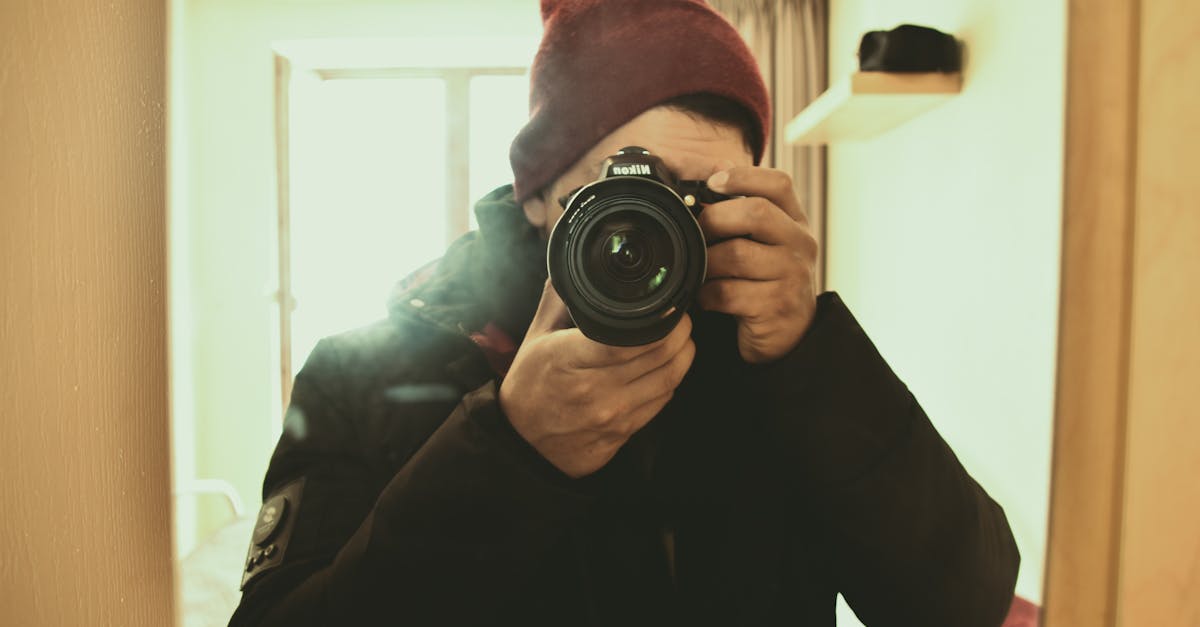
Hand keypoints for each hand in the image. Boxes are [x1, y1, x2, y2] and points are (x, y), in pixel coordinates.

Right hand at [498, 280, 695, 477]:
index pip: (629, 338)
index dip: (660, 320)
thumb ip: (560, 299)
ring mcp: (613, 416)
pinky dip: (671, 380)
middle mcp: (595, 390)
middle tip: (680, 317)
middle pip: (659, 356)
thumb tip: (580, 265)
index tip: (667, 306)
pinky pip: (661, 402)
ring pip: (669, 379)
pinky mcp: (624, 434)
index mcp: (569, 360)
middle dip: (680, 331)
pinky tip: (666, 367)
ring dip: (683, 354)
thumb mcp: (536, 337)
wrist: (522, 445)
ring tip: (681, 338)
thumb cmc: (529, 387)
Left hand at [698, 164, 818, 363]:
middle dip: (715, 219)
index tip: (713, 182)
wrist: (788, 336)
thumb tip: (705, 175)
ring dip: (706, 262)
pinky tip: (707, 298)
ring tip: (701, 271)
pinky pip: (727, 292)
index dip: (743, 176)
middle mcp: (801, 244)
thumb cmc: (765, 282)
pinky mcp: (777, 306)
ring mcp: (793, 275)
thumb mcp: (764, 244)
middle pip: (755, 212)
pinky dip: (707, 294)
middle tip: (697, 233)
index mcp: (796, 222)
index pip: (779, 184)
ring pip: (735, 254)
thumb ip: (742, 214)